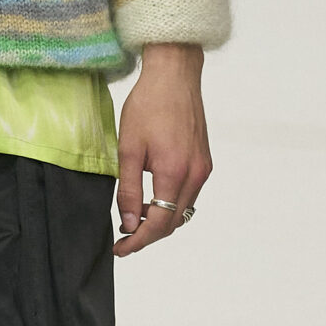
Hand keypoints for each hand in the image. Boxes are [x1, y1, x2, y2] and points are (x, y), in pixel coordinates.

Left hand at [114, 42, 210, 258]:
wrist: (174, 76)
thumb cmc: (148, 105)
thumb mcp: (128, 149)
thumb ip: (129, 191)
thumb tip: (130, 224)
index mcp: (173, 172)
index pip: (159, 223)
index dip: (138, 241)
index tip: (120, 249)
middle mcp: (194, 174)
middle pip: (174, 222)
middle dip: (148, 236)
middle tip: (124, 240)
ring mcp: (203, 168)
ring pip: (183, 211)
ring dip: (161, 221)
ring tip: (135, 222)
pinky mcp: (205, 161)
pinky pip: (189, 194)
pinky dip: (172, 205)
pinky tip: (154, 200)